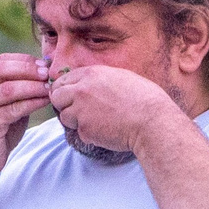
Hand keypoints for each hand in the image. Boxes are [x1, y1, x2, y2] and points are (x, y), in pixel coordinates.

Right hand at [0, 54, 52, 180]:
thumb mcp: (6, 105)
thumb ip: (18, 90)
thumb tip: (45, 73)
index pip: (0, 61)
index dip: (23, 60)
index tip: (44, 64)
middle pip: (1, 70)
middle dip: (27, 69)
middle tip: (47, 73)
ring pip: (8, 90)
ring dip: (32, 86)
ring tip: (49, 87)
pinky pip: (13, 109)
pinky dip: (32, 103)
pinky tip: (44, 101)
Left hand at [47, 64, 181, 157]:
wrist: (152, 121)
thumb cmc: (144, 98)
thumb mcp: (120, 77)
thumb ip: (99, 79)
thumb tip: (88, 83)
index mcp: (91, 74)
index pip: (62, 80)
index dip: (65, 89)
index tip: (71, 97)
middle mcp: (81, 90)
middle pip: (56, 96)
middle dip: (63, 104)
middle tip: (77, 111)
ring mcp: (81, 110)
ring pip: (64, 116)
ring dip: (75, 120)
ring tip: (97, 121)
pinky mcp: (85, 129)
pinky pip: (78, 132)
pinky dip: (88, 134)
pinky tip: (106, 131)